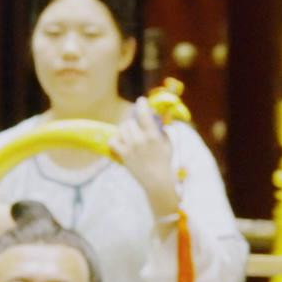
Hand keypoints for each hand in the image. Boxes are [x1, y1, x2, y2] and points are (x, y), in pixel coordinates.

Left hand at [111, 97, 180, 220]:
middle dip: (132, 122)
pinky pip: (113, 141)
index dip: (141, 105)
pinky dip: (116, 140)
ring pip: (121, 130)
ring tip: (130, 135)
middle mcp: (141, 140)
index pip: (144, 115)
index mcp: (153, 135)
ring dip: (125, 130)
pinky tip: (121, 142)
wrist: (157, 180)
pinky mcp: (123, 155)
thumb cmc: (165, 161)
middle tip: (136, 125)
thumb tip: (157, 118)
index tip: (140, 101)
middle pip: (130, 122)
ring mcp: (130, 147)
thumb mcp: (168, 144)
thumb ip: (163, 130)